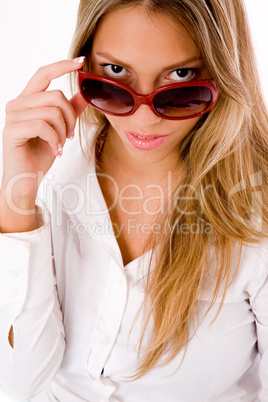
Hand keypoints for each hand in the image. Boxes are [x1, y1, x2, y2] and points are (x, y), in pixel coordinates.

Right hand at [1, 58, 87, 204]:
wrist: (27, 178)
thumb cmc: (40, 153)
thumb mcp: (60, 128)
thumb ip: (70, 109)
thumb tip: (85, 92)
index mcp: (27, 100)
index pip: (43, 74)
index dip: (62, 66)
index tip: (80, 61)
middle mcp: (17, 103)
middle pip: (55, 96)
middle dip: (70, 118)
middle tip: (70, 135)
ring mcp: (12, 116)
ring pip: (52, 111)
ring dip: (63, 131)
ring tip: (61, 144)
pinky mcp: (12, 131)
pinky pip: (43, 126)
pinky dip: (55, 139)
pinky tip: (55, 150)